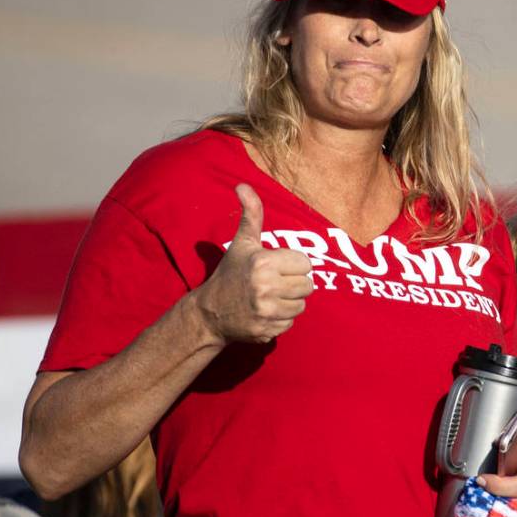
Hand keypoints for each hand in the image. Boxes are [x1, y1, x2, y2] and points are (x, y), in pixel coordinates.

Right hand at [193, 183, 313, 345]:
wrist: (209, 313)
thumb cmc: (231, 274)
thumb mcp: (242, 243)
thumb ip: (251, 214)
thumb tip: (243, 185)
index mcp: (263, 262)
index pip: (305, 264)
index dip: (293, 266)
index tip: (277, 267)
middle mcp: (265, 287)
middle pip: (307, 286)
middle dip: (294, 285)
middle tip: (274, 284)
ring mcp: (266, 311)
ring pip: (301, 306)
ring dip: (290, 303)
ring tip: (270, 298)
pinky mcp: (267, 330)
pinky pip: (290, 323)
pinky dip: (281, 319)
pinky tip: (265, 313)